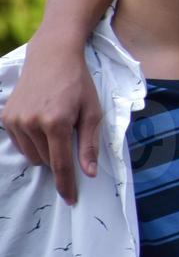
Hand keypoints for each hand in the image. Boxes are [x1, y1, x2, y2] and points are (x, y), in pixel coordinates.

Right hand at [1, 28, 101, 204]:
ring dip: (46, 150)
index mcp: (56, 122)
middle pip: (47, 160)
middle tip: (70, 135)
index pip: (60, 164)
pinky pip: (20, 144)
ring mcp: (15, 120)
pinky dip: (33, 141)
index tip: (71, 199)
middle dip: (60, 157)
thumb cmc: (78, 84)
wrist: (53, 57)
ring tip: (57, 126)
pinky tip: (42, 123)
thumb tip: (88, 173)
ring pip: (32, 155)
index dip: (66, 184)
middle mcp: (31, 123)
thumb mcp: (93, 112)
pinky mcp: (6, 117)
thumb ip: (89, 144)